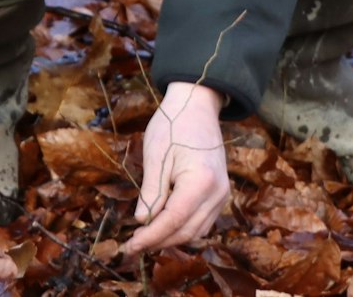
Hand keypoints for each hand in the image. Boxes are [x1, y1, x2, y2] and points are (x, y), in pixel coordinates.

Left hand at [122, 82, 228, 254]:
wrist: (197, 106)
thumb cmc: (173, 125)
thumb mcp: (155, 156)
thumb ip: (151, 191)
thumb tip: (142, 221)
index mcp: (201, 181)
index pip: (174, 220)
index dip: (151, 237)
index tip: (130, 247)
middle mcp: (217, 192)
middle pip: (187, 231)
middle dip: (159, 241)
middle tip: (133, 246)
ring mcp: (222, 194)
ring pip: (197, 231)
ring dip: (172, 238)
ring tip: (146, 239)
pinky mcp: (220, 193)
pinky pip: (203, 221)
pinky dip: (184, 228)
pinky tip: (164, 227)